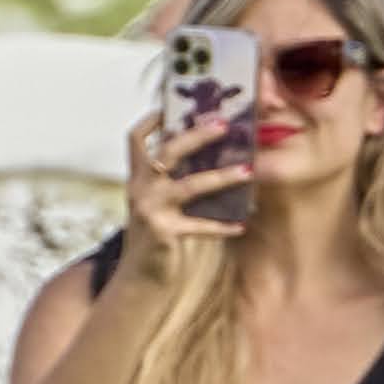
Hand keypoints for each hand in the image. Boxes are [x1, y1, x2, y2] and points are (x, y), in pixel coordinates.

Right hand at [119, 112, 250, 273]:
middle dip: (197, 136)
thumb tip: (213, 154)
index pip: (136, 139)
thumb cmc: (156, 234)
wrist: (139, 276)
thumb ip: (174, 179)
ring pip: (190, 185)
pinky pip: (200, 225)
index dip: (151, 120)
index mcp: (138, 177)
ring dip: (222, 177)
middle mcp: (140, 189)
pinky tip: (241, 225)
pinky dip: (222, 226)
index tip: (172, 106)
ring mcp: (150, 210)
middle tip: (225, 125)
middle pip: (167, 152)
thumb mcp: (158, 201)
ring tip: (248, 170)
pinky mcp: (163, 232)